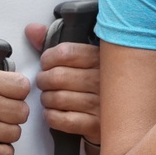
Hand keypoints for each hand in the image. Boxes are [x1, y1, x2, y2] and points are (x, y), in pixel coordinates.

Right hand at [0, 65, 30, 154]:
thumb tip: (13, 82)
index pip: (22, 87)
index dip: (19, 94)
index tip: (12, 98)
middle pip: (22, 112)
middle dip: (13, 116)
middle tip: (1, 118)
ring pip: (16, 133)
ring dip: (6, 135)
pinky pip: (6, 154)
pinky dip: (1, 152)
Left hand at [23, 21, 100, 146]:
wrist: (123, 112)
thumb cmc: (98, 84)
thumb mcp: (84, 59)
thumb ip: (56, 45)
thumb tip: (32, 30)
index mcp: (100, 58)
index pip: (64, 53)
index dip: (47, 59)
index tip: (46, 64)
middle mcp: (103, 79)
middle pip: (57, 77)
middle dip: (43, 81)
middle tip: (44, 83)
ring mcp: (101, 103)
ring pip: (58, 98)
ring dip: (46, 99)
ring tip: (49, 98)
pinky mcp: (97, 124)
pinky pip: (64, 120)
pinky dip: (52, 117)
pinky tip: (53, 113)